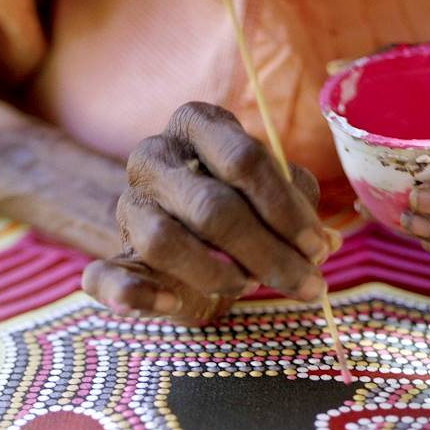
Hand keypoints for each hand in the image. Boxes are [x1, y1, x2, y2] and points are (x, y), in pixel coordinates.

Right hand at [82, 102, 338, 323]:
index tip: (318, 248)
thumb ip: (296, 207)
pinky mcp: (104, 255)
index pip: (244, 160)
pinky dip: (136, 297)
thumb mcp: (271, 194)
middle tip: (304, 283)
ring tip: (248, 286)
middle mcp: (154, 155)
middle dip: (268, 253)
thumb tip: (325, 243)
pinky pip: (104, 278)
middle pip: (213, 208)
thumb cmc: (239, 207)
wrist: (187, 242)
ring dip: (219, 274)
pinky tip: (172, 304)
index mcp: (198, 125)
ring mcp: (127, 205)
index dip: (287, 210)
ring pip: (164, 241)